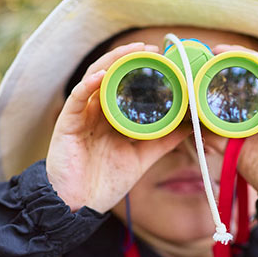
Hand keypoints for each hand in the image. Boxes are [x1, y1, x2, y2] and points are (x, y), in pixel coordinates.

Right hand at [46, 42, 190, 212]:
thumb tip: (191, 125)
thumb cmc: (105, 183)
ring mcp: (81, 116)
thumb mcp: (142, 158)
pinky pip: (76, 99)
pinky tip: (102, 75)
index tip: (162, 57)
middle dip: (129, 58)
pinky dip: (88, 85)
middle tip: (151, 49)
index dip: (141, 69)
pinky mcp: (66, 124)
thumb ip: (163, 140)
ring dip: (112, 62)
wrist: (78, 207)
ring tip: (131, 52)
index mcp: (112, 117)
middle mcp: (96, 112)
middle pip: (110, 76)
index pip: (126, 85)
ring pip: (94, 79)